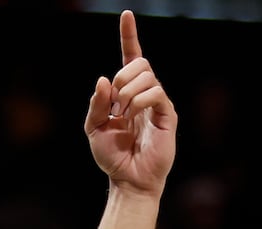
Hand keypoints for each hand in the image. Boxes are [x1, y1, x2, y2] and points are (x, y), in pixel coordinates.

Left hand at [84, 11, 176, 196]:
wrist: (127, 179)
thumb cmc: (112, 155)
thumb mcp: (93, 128)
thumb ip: (96, 103)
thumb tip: (105, 79)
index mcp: (126, 92)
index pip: (130, 57)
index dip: (129, 35)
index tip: (126, 15)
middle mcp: (144, 93)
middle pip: (140, 62)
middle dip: (122, 77)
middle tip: (114, 105)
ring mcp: (158, 102)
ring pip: (147, 76)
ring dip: (128, 94)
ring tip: (122, 116)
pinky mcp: (168, 114)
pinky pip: (156, 93)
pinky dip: (140, 101)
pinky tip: (132, 116)